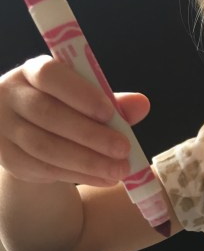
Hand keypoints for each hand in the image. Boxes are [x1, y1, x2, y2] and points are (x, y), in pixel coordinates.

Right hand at [0, 56, 149, 186]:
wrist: (31, 137)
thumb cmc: (65, 110)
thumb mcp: (86, 101)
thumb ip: (111, 102)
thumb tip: (142, 104)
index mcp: (32, 72)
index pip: (50, 75)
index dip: (79, 93)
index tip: (109, 112)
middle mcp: (11, 96)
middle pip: (47, 114)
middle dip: (90, 134)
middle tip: (124, 149)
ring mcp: (5, 129)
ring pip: (45, 147)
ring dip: (87, 161)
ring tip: (119, 170)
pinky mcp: (9, 159)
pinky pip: (44, 168)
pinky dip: (79, 175)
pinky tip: (104, 178)